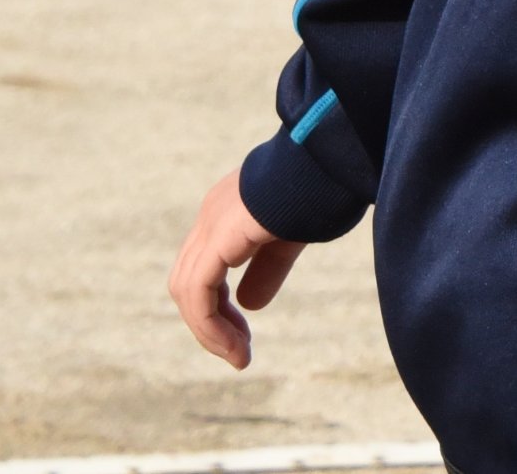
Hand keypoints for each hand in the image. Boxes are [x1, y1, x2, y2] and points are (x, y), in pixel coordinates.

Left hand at [169, 168, 300, 369]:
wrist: (328, 159)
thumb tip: (250, 305)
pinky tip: (235, 344)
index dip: (220, 307)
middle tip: (239, 352)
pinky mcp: (217, 237)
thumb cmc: (318, 188)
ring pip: (188, 291)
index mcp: (227, 212)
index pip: (204, 269)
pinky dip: (210, 325)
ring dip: (210, 332)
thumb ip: (268, 268)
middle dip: (211, 322)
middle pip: (189, 282)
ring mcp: (210, 224)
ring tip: (238, 356)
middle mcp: (211, 216)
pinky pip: (198, 293)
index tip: (244, 336)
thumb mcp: (288, 237)